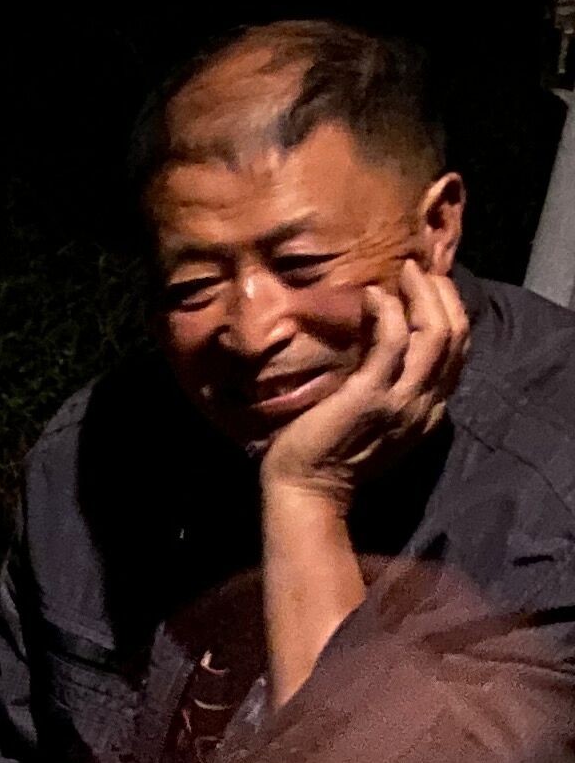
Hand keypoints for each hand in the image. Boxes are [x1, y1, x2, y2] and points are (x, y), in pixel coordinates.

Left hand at [259, 260, 466, 511]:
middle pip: (456, 337)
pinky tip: (373, 296)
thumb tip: (381, 336)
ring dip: (424, 296)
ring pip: (436, 335)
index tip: (432, 289)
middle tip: (422, 270)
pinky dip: (389, 313)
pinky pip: (393, 344)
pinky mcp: (370, 396)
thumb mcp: (370, 415)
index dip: (451, 314)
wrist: (305, 491)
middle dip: (444, 297)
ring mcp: (401, 401)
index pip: (456, 354)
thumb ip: (385, 384)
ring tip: (407, 272)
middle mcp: (425, 404)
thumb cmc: (326, 453)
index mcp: (427, 410)